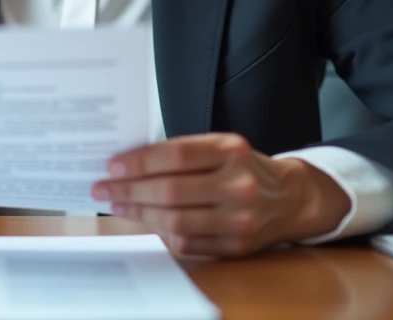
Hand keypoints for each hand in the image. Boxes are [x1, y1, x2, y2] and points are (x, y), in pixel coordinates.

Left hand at [91, 133, 349, 257]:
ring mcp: (240, 219)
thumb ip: (182, 152)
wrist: (289, 198)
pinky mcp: (236, 245)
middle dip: (130, 190)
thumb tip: (129, 163)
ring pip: (176, 221)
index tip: (113, 165)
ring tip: (118, 205)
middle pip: (172, 191)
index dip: (141, 161)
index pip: (178, 154)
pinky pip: (188, 242)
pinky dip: (162, 233)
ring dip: (139, 213)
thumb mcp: (220, 147)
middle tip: (103, 189)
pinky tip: (146, 221)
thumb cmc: (243, 167)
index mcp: (232, 151)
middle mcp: (239, 185)